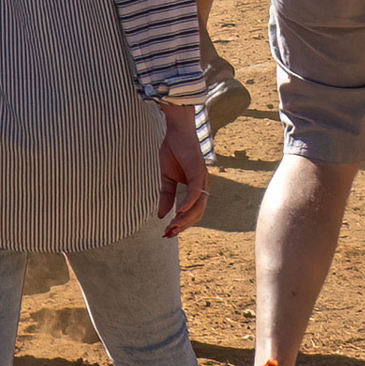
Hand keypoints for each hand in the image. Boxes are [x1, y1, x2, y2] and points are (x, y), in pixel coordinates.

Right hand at [155, 104, 212, 234]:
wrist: (176, 131)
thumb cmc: (173, 151)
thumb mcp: (166, 178)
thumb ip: (166, 196)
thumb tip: (161, 215)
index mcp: (196, 188)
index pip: (191, 212)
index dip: (180, 224)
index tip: (167, 233)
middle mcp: (203, 187)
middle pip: (197, 214)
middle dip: (183, 226)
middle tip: (168, 234)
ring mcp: (202, 180)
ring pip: (198, 206)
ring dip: (185, 219)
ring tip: (172, 227)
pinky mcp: (198, 172)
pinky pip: (196, 192)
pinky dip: (188, 204)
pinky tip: (179, 212)